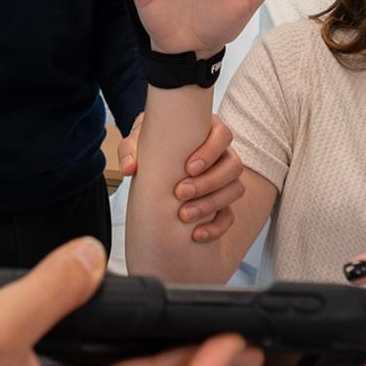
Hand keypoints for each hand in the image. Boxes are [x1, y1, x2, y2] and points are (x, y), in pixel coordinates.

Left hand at [118, 112, 245, 242]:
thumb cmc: (148, 146)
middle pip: (233, 165)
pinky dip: (216, 227)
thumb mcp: (136, 144)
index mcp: (207, 132)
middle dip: (209, 182)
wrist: (151, 165)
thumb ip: (130, 150)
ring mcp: (225, 179)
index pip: (223, 135)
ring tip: (185, 214)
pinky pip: (229, 215)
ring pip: (235, 189)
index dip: (211, 151)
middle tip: (180, 192)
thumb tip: (130, 168)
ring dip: (212, 203)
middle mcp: (222, 154)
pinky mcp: (223, 202)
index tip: (189, 167)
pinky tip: (197, 234)